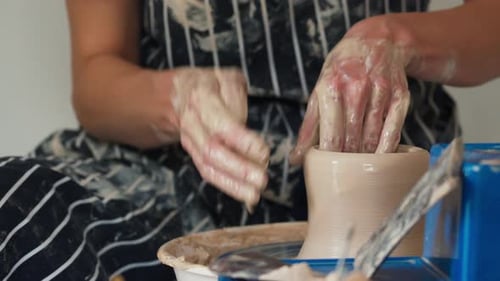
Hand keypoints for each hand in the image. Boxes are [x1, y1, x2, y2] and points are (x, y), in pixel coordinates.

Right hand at [167, 68, 269, 207]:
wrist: (177, 93)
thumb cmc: (210, 84)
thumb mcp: (226, 79)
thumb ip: (236, 99)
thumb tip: (244, 127)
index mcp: (202, 98)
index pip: (221, 125)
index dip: (242, 142)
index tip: (263, 152)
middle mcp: (191, 122)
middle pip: (212, 151)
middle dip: (239, 169)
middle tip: (262, 179)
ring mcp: (190, 140)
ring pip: (208, 166)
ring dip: (233, 184)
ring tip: (255, 195)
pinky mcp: (193, 153)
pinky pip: (208, 172)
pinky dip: (228, 186)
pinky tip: (246, 194)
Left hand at [290, 31, 411, 162]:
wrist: (376, 40)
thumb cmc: (342, 69)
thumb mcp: (319, 90)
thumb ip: (308, 127)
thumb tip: (295, 158)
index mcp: (332, 87)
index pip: (331, 134)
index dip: (330, 157)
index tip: (327, 170)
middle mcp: (357, 88)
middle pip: (352, 139)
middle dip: (347, 159)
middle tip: (343, 172)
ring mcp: (381, 92)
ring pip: (372, 137)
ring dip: (365, 156)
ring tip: (358, 167)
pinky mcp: (400, 96)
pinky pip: (394, 129)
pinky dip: (386, 148)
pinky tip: (379, 157)